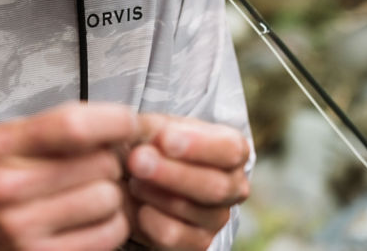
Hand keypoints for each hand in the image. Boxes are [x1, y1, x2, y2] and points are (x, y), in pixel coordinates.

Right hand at [0, 102, 140, 250]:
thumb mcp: (1, 139)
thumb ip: (51, 128)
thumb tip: (117, 122)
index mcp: (1, 147)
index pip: (73, 126)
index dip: (113, 121)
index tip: (126, 123)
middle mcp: (9, 188)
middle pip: (101, 163)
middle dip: (110, 160)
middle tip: (99, 163)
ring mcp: (24, 230)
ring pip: (109, 200)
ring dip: (112, 194)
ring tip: (92, 191)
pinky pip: (107, 236)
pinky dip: (111, 224)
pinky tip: (92, 217)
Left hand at [124, 115, 250, 250]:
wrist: (137, 178)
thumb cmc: (154, 145)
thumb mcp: (154, 127)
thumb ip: (154, 128)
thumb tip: (155, 137)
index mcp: (232, 150)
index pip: (229, 150)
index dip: (198, 146)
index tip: (164, 139)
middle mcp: (233, 186)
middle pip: (214, 186)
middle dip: (171, 174)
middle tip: (137, 160)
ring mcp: (218, 217)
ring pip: (190, 210)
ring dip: (154, 193)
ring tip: (133, 179)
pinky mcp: (198, 243)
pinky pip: (174, 235)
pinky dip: (150, 219)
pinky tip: (138, 206)